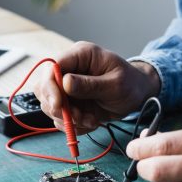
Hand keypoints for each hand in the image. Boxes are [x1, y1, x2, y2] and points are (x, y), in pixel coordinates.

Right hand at [34, 41, 159, 134]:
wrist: (137, 95)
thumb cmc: (131, 83)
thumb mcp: (115, 84)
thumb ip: (90, 84)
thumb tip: (65, 83)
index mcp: (80, 55)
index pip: (52, 67)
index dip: (50, 87)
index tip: (58, 106)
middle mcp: (69, 69)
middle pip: (44, 88)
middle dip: (58, 108)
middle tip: (78, 118)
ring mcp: (67, 87)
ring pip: (50, 106)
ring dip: (68, 119)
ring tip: (91, 120)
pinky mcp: (70, 103)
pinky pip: (61, 118)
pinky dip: (74, 125)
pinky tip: (91, 122)